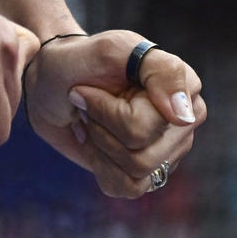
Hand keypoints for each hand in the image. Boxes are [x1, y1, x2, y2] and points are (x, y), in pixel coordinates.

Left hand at [24, 29, 205, 198]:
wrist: (51, 83)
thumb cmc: (79, 62)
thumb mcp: (111, 50)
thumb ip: (158, 70)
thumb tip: (184, 116)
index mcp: (185, 87)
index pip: (147, 125)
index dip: (107, 111)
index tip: (88, 86)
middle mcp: (185, 121)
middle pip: (141, 155)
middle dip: (101, 130)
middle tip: (88, 104)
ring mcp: (169, 148)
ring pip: (136, 173)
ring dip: (100, 147)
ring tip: (92, 120)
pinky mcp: (150, 172)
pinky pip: (128, 187)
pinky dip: (100, 165)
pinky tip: (94, 140)